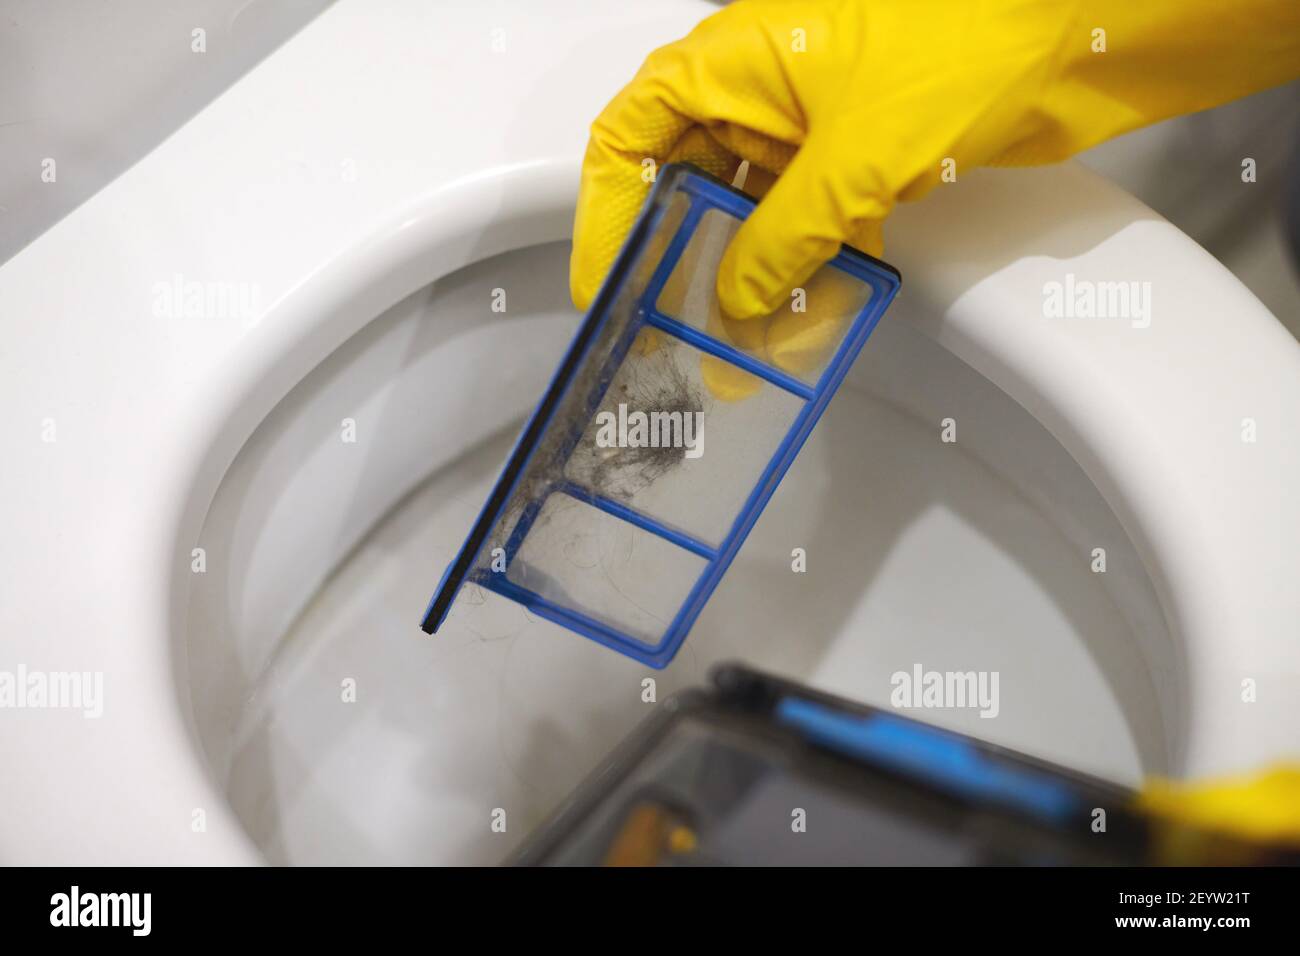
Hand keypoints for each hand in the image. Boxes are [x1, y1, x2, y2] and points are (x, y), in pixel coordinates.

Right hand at [571, 0, 1299, 320]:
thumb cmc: (963, 38)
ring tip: (737, 352)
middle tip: (670, 333)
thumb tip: (735, 297)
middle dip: (680, 265)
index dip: (606, 214)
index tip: (603, 281)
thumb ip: (779, 239)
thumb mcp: (849, 159)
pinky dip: (803, 274)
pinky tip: (801, 324)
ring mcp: (811, 125)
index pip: (631, 138)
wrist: (1074, 33)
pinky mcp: (860, 158)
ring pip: (751, 215)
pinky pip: (809, 226)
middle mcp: (759, 89)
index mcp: (729, 59)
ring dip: (745, 284)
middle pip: (688, 186)